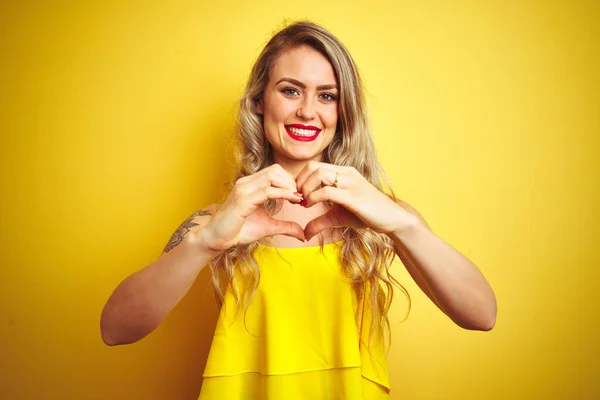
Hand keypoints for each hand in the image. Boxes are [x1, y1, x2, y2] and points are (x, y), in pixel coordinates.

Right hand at [201, 164, 304, 250]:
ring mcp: (244, 189)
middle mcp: (247, 182)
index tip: (301, 195)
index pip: (275, 171)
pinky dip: (283, 193)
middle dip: (292, 181)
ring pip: (272, 176)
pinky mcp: (243, 199)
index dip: (290, 180)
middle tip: (301, 196)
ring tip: (297, 198)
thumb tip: (303, 234)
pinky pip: (267, 190)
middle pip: (275, 169)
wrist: (217, 238)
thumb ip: (286, 227)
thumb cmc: (239, 231)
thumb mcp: (269, 227)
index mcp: (251, 184)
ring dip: (289, 186)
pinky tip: (292, 200)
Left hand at [295, 161, 412, 240]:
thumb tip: (304, 234)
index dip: (300, 179)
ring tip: (305, 202)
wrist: (391, 218)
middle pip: (313, 166)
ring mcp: (350, 183)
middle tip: (298, 198)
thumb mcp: (338, 217)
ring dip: (306, 188)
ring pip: (319, 174)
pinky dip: (313, 197)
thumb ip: (319, 222)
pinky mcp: (353, 197)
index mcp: (343, 172)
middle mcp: (346, 173)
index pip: (314, 166)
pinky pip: (328, 191)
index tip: (298, 195)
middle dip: (300, 182)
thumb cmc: (366, 215)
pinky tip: (311, 206)